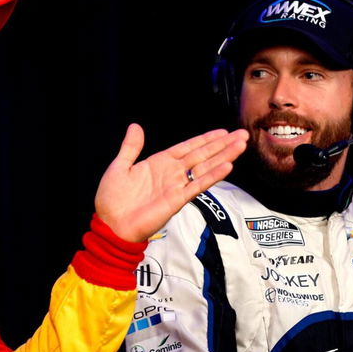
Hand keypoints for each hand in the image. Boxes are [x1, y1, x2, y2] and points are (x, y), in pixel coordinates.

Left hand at [94, 124, 246, 241]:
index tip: (222, 132)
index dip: (205, 139)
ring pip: (205, 168)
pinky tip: (227, 166)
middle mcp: (172, 174)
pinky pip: (198, 185)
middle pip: (202, 155)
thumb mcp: (120, 166)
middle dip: (222, 145)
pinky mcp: (177, 200)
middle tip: (241, 135)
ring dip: (224, 156)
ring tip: (240, 146)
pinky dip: (212, 176)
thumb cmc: (112, 200)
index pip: (188, 147)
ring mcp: (176, 186)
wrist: (110, 225)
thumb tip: (135, 126)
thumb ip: (131, 147)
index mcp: (159, 163)